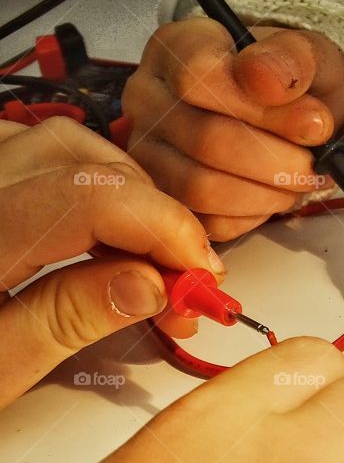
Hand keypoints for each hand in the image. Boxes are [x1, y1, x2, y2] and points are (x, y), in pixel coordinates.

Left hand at [0, 119, 219, 407]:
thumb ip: (66, 320)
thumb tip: (148, 282)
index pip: (86, 197)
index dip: (163, 226)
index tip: (199, 271)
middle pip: (78, 157)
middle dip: (149, 210)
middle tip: (178, 271)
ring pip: (55, 142)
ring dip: (118, 189)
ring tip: (140, 249)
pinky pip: (24, 151)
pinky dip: (77, 179)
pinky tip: (91, 228)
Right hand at [124, 19, 343, 240]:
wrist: (294, 110)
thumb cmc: (294, 80)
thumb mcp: (310, 54)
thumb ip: (293, 57)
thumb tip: (268, 81)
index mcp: (178, 47)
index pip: (199, 78)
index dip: (265, 110)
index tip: (316, 123)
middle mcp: (150, 98)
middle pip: (206, 141)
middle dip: (279, 160)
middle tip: (318, 162)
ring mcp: (151, 152)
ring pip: (203, 189)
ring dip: (269, 192)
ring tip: (300, 179)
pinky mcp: (167, 197)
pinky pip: (208, 222)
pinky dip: (256, 215)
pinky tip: (275, 193)